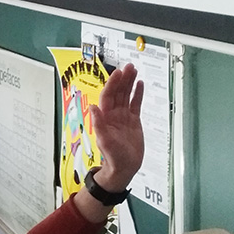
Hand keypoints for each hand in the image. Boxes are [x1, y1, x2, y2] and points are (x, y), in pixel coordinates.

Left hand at [90, 63, 143, 191]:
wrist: (124, 167)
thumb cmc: (113, 156)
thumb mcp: (104, 140)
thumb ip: (99, 123)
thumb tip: (93, 107)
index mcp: (105, 117)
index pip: (108, 95)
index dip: (112, 84)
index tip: (118, 73)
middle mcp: (114, 114)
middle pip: (118, 92)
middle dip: (122, 79)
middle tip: (129, 66)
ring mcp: (123, 116)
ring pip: (126, 95)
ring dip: (129, 83)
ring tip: (134, 70)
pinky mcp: (133, 121)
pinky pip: (135, 104)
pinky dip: (137, 94)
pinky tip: (140, 84)